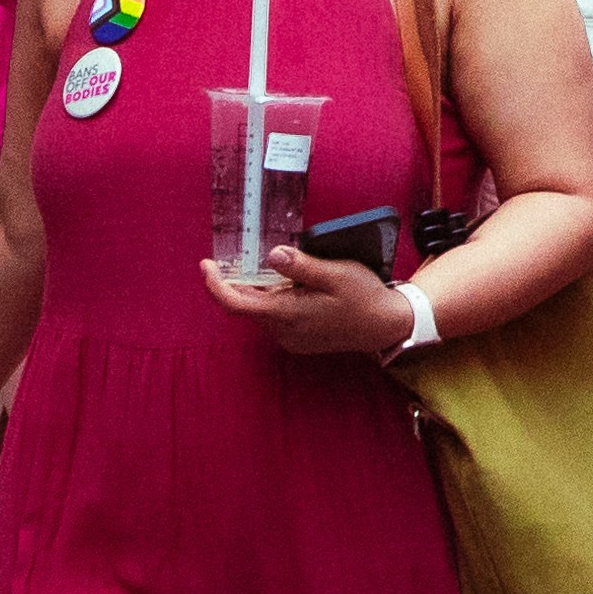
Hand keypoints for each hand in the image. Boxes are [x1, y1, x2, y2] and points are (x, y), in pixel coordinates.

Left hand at [198, 244, 415, 359]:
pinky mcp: (298, 339)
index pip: (236, 303)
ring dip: (260, 289)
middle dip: (241, 280)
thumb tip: (272, 255)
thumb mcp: (337, 273)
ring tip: (273, 266)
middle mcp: (284, 331)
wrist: (387, 326)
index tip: (206, 264)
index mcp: (288, 314)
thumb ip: (302, 266)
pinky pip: (276, 316)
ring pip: (262, 310)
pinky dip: (274, 298)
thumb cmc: (364, 297)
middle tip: (242, 255)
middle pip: (247, 304)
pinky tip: (288, 284)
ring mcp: (291, 338)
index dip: (215, 285)